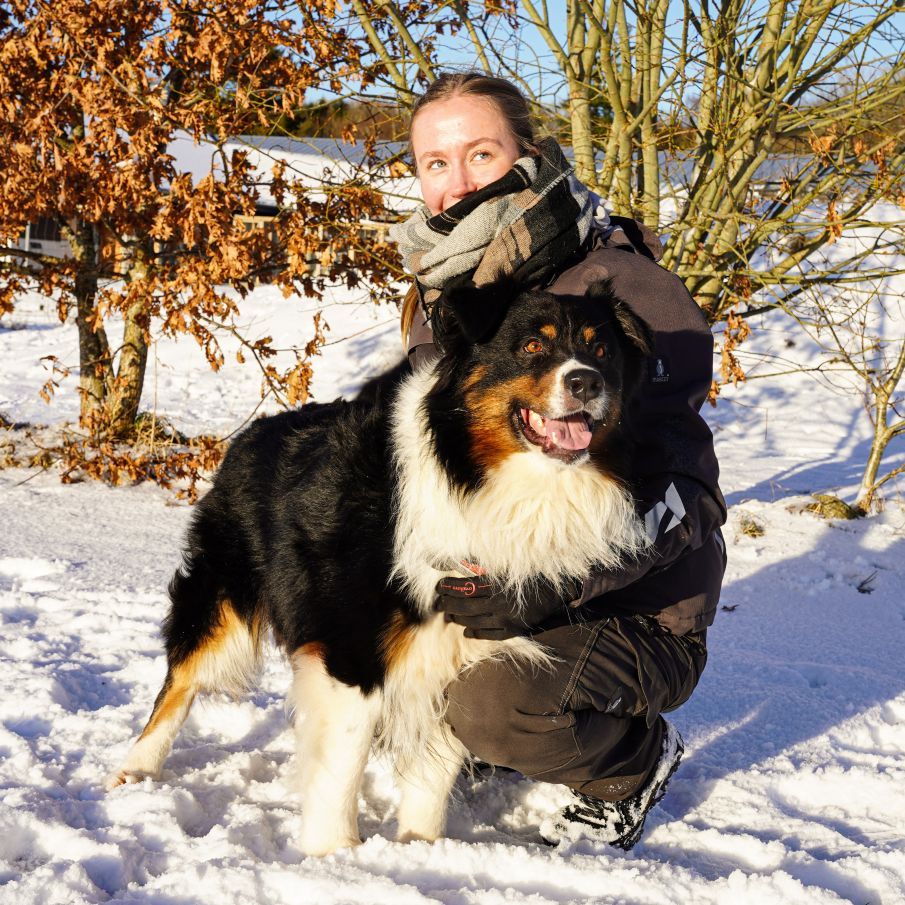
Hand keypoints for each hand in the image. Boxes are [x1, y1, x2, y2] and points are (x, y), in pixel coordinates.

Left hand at [434, 574, 580, 639]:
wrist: (559, 588)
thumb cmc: (529, 571)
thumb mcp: (503, 563)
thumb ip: (476, 561)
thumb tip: (451, 560)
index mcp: (498, 583)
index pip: (464, 587)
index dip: (448, 587)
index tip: (438, 586)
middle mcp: (501, 602)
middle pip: (466, 605)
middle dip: (447, 604)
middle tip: (437, 602)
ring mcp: (508, 619)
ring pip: (475, 622)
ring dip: (458, 618)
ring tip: (448, 614)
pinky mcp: (515, 630)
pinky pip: (490, 635)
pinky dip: (475, 633)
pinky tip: (466, 631)